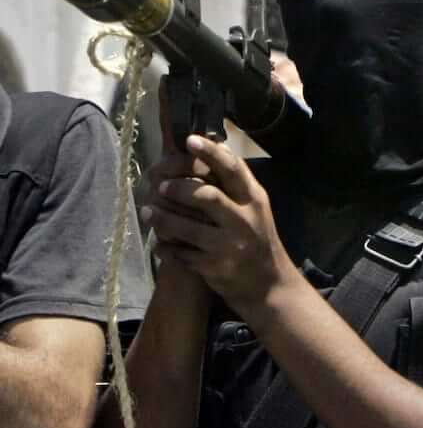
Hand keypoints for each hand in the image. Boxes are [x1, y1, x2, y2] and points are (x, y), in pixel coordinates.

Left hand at [141, 135, 298, 312]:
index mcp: (255, 201)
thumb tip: (212, 145)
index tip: (189, 140)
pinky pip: (180, 253)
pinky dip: (165, 247)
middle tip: (160, 187)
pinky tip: (159, 243)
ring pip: (186, 227)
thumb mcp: (256, 209)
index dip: (210, 152)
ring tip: (149, 213)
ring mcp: (229, 246)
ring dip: (162, 219)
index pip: (233, 169)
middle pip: (206, 196)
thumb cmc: (258, 240)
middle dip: (178, 189)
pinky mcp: (214, 268)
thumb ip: (236, 184)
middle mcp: (245, 221)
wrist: (269, 287)